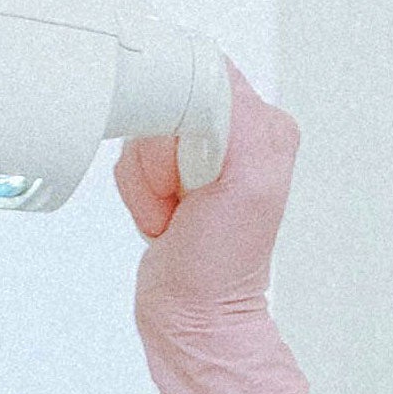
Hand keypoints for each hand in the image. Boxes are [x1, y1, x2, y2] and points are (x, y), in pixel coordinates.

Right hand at [114, 62, 308, 393]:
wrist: (196, 316)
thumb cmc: (224, 264)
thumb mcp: (249, 181)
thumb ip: (237, 119)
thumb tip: (205, 76)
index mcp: (263, 124)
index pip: (200, 77)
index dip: (180, 123)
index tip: (192, 169)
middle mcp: (235, 132)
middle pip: (165, 103)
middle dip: (160, 159)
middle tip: (183, 198)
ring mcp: (198, 153)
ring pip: (141, 133)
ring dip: (147, 183)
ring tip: (175, 215)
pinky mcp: (168, 174)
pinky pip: (129, 160)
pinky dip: (137, 194)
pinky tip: (165, 220)